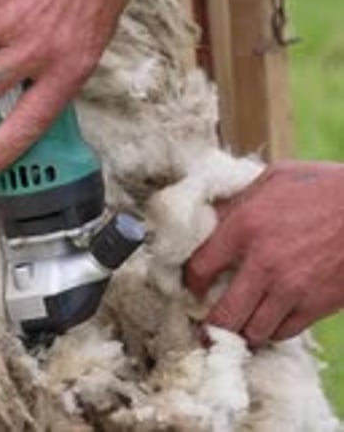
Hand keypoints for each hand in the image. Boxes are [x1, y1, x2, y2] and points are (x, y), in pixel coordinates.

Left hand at [185, 160, 343, 346]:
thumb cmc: (322, 185)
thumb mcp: (273, 178)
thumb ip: (238, 201)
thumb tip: (207, 217)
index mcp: (246, 224)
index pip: (199, 268)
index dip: (189, 282)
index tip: (192, 286)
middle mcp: (264, 262)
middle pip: (222, 315)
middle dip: (211, 324)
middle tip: (207, 323)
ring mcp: (292, 288)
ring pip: (252, 332)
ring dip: (243, 329)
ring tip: (239, 321)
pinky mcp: (316, 305)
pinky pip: (283, 333)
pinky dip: (272, 329)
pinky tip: (269, 316)